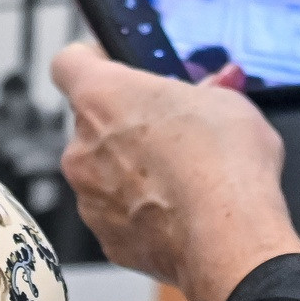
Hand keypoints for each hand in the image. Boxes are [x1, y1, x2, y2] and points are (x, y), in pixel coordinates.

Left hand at [51, 44, 299, 300]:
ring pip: (103, 170)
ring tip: (182, 176)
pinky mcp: (106, 237)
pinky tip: (179, 210)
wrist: (230, 240)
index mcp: (103, 97)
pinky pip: (116, 213)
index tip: (114, 63)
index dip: (92, 60)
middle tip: (171, 128)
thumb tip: (213, 90)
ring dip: (132, 168)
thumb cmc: (225, 167)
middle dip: (127, 122)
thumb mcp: (229, 103)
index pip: (69, 62)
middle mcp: (83, 146)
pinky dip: (140, 210)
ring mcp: (89, 196)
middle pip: (92, 121)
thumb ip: (207, 92)